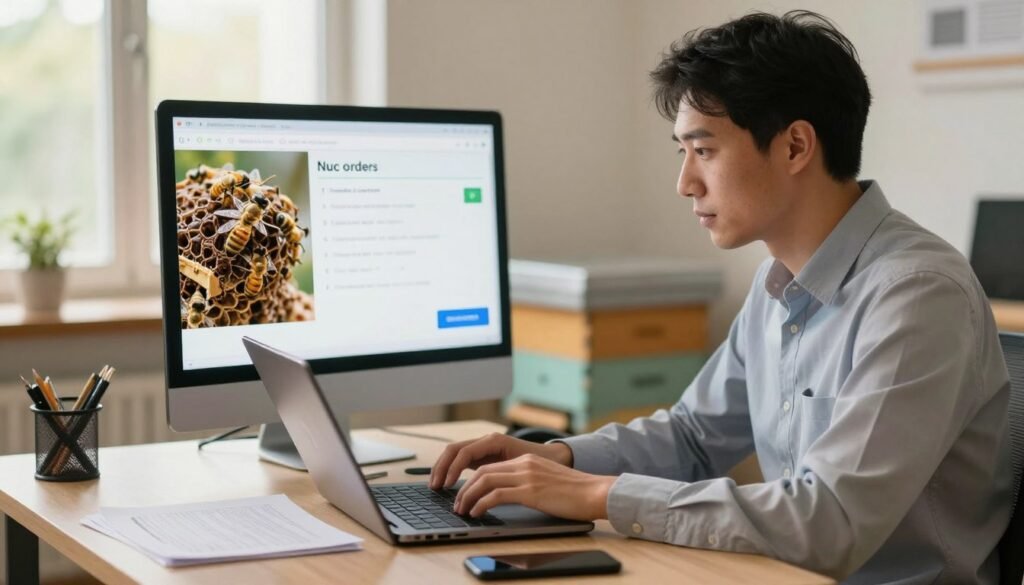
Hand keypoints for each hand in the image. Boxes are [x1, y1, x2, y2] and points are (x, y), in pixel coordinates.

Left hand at [453, 454, 614, 520]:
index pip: (490, 465)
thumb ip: (528, 482)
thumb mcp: (546, 481)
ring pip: (485, 481)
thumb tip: (508, 496)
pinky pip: (496, 495)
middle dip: (465, 488)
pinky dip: (481, 504)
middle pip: (482, 470)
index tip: (464, 493)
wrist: (596, 492)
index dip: (472, 479)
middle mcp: (524, 464)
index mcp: (527, 460)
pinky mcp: (530, 491)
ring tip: (462, 510)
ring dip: (468, 496)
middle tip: (457, 503)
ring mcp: (527, 476)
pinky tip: (477, 513)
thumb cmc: (575, 492)